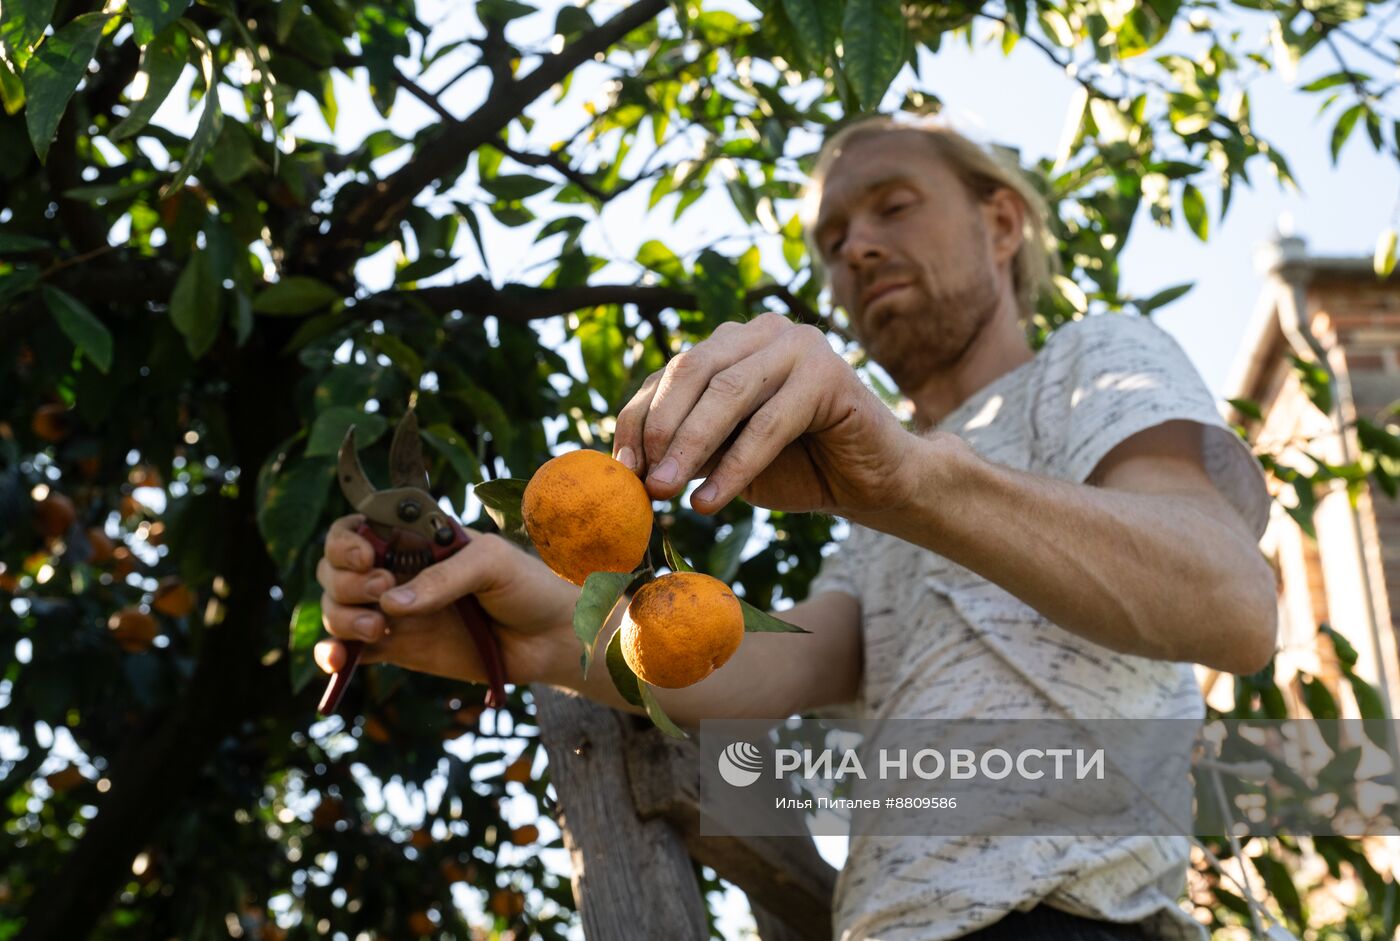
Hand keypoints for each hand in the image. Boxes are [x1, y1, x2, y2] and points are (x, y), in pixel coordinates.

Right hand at [314, 515, 579, 689]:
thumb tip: (391, 603)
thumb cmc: (527, 585)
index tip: (367, 557)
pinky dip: (334, 653)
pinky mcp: (399, 648)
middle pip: (335, 570)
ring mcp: (394, 611)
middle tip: (383, 590)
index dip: (347, 542)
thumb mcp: (491, 563)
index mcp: (414, 539)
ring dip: (343, 616)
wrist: (549, 638)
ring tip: (380, 629)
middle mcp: (397, 572)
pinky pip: (353, 650)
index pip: (357, 530)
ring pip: (339, 609)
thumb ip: (444, 577)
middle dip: (346, 581)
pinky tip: (338, 659)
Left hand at [613, 312, 918, 515]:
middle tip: (643, 482)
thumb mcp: (724, 454)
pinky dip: (734, 465)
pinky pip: (769, 422)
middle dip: (661, 429)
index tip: (620, 468)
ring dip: (690, 446)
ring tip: (666, 492)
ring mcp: (798, 344)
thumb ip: (685, 445)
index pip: (669, 374)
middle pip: (692, 371)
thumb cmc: (796, 467)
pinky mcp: (829, 373)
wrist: (872, 482)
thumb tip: (627, 463)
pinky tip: (710, 501)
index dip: (638, 419)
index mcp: (731, 344)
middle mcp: (761, 332)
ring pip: (728, 392)